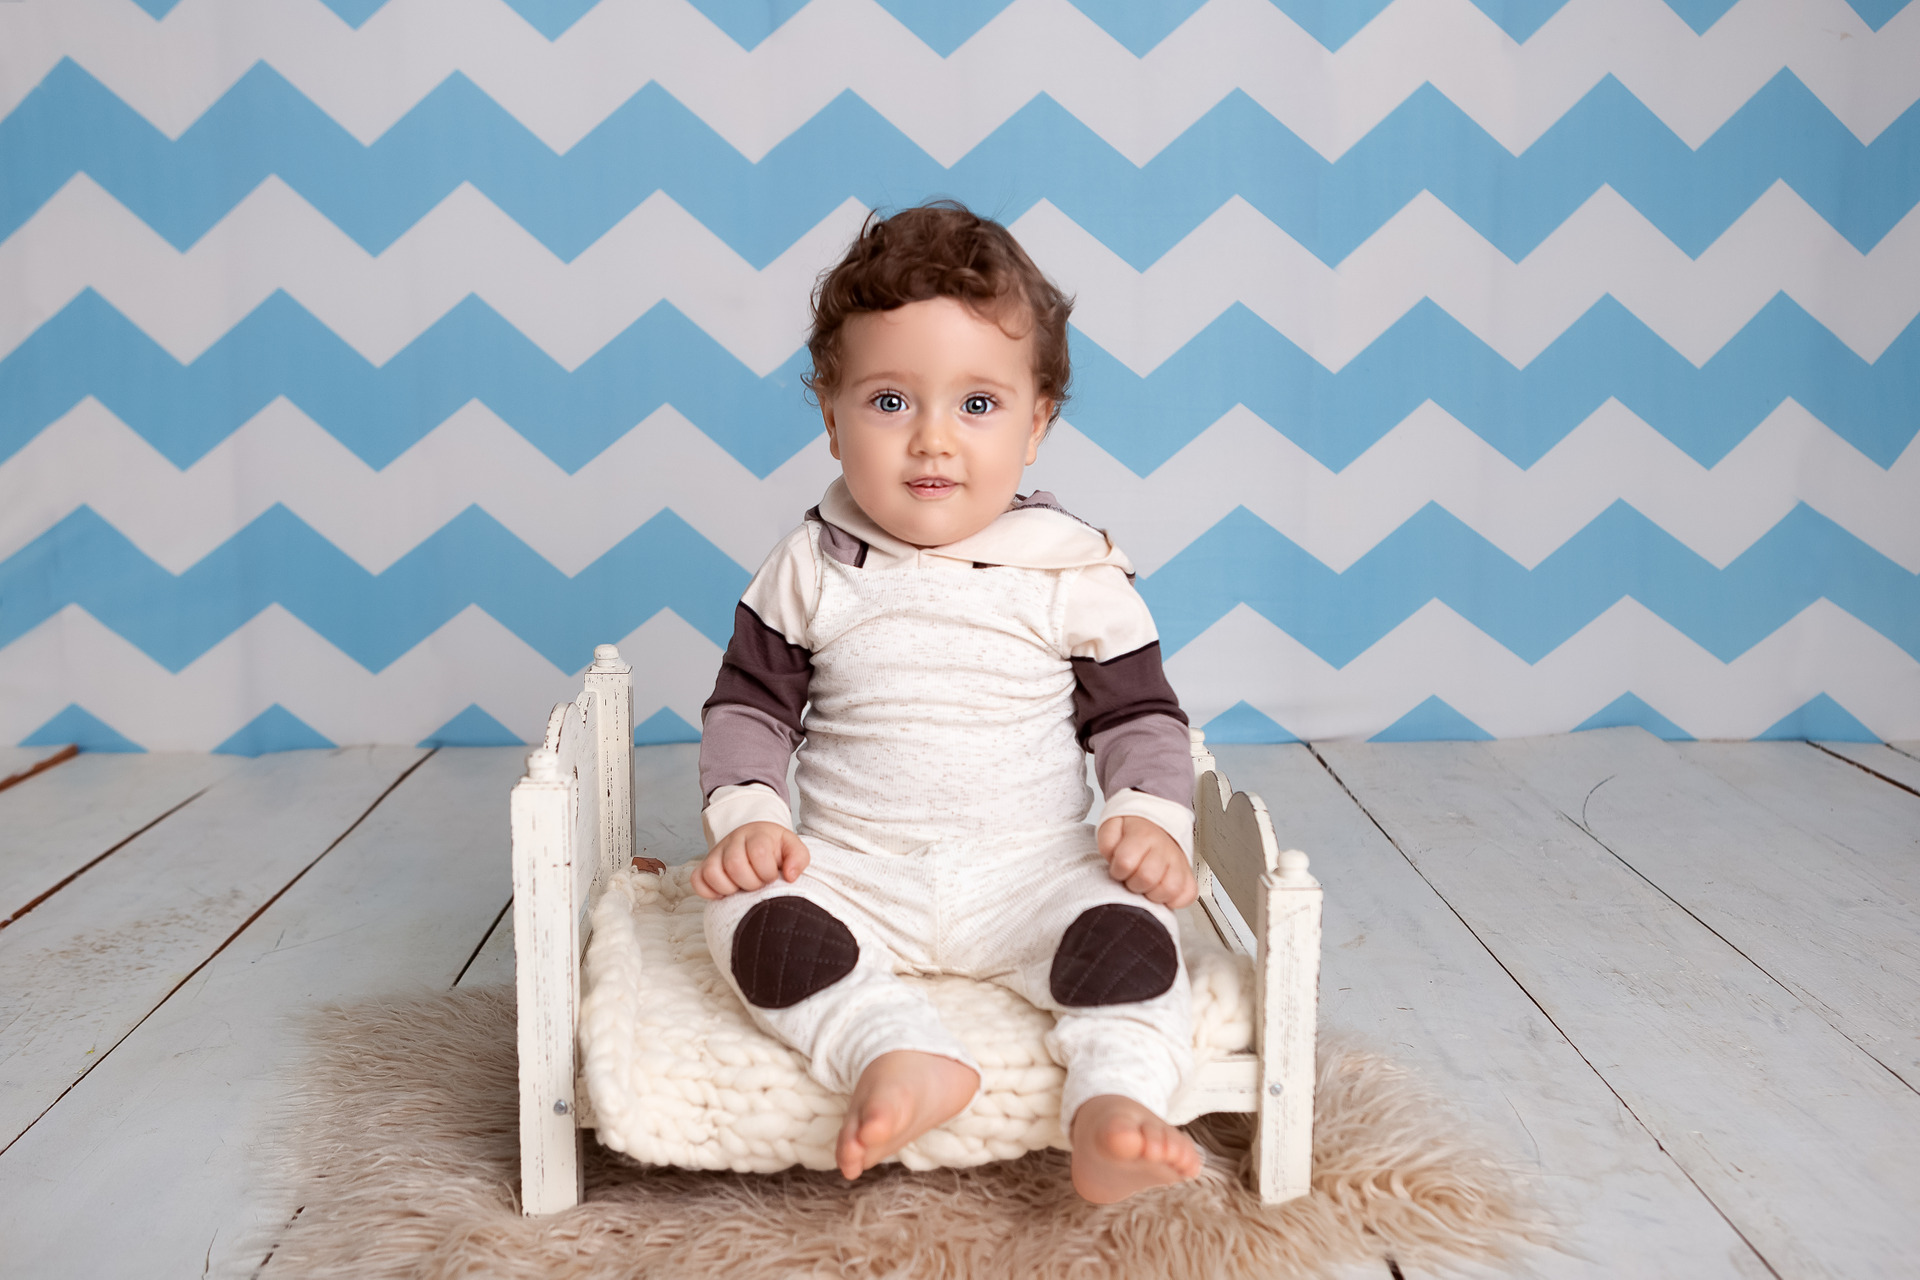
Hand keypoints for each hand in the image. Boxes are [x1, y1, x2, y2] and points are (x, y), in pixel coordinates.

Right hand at [692, 822, 810, 899]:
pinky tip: (725, 892)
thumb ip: (798, 858)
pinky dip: (709, 891)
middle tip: (758, 883)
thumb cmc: (774, 848)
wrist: (754, 839)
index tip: (772, 876)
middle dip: (750, 882)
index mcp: (757, 834)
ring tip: (741, 887)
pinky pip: (697, 881)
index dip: (767, 871)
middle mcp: (733, 841)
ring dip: (730, 888)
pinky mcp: (704, 866)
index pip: (759, 852)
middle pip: (735, 864)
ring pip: (712, 872)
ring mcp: (716, 853)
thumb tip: (790, 876)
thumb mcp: (792, 848)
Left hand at [1096, 815, 1196, 908]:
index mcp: (1144, 835)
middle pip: (1147, 878)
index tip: (1118, 869)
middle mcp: (1164, 849)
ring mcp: (1179, 863)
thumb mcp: (1112, 827)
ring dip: (1153, 894)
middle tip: (1132, 878)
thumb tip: (1111, 856)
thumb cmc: (1133, 833)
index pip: (1125, 862)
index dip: (1117, 870)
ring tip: (1146, 886)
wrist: (1156, 826)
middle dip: (1133, 884)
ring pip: (1170, 889)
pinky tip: (1162, 893)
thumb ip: (1107, 842)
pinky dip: (1174, 900)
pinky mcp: (1189, 876)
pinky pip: (1188, 895)